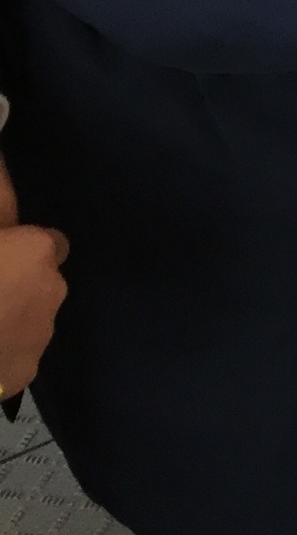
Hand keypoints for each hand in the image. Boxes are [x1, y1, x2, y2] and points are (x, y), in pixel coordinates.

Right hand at [0, 163, 66, 398]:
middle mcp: (53, 289)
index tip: (4, 254)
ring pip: (33, 317)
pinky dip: (4, 351)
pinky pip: (19, 352)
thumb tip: (5, 163)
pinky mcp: (26, 371)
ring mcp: (42, 334)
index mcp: (37, 252)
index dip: (25, 247)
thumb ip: (1, 204)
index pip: (50, 241)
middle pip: (42, 280)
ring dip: (12, 315)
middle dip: (19, 283)